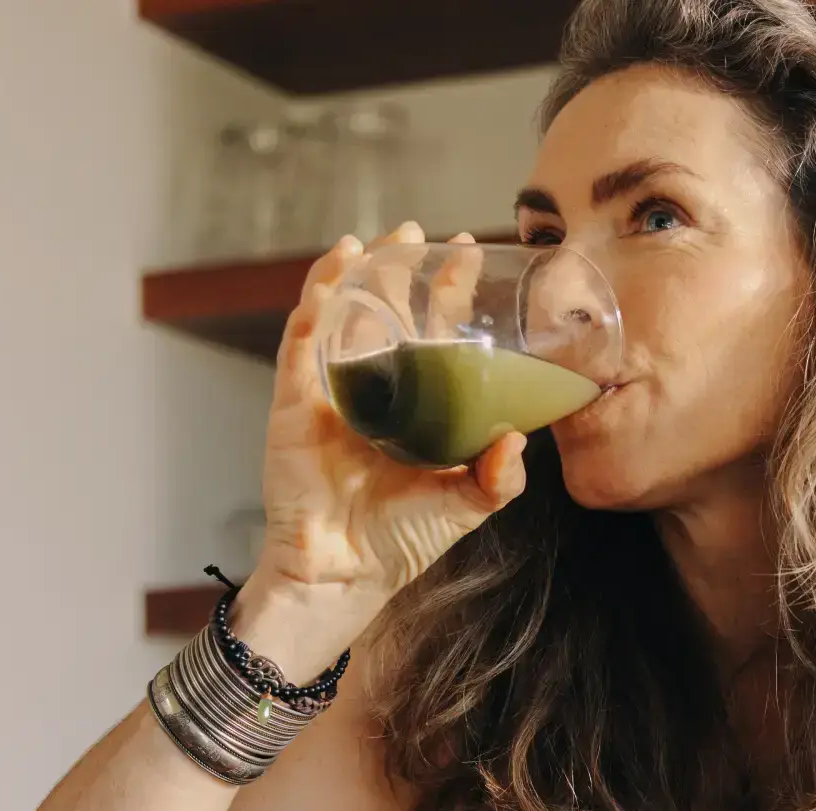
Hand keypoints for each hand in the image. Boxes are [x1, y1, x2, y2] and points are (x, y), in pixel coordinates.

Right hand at [247, 222, 530, 665]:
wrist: (344, 571)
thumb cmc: (403, 539)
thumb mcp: (467, 503)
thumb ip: (498, 476)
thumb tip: (521, 439)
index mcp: (416, 405)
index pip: (433, 334)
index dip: (448, 294)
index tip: (468, 254)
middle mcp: (375, 390)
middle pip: (386, 313)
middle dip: (402, 269)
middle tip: (423, 234)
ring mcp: (331, 392)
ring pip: (342, 315)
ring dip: (357, 272)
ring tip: (378, 239)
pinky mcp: (294, 401)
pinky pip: (302, 340)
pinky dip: (316, 300)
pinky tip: (334, 270)